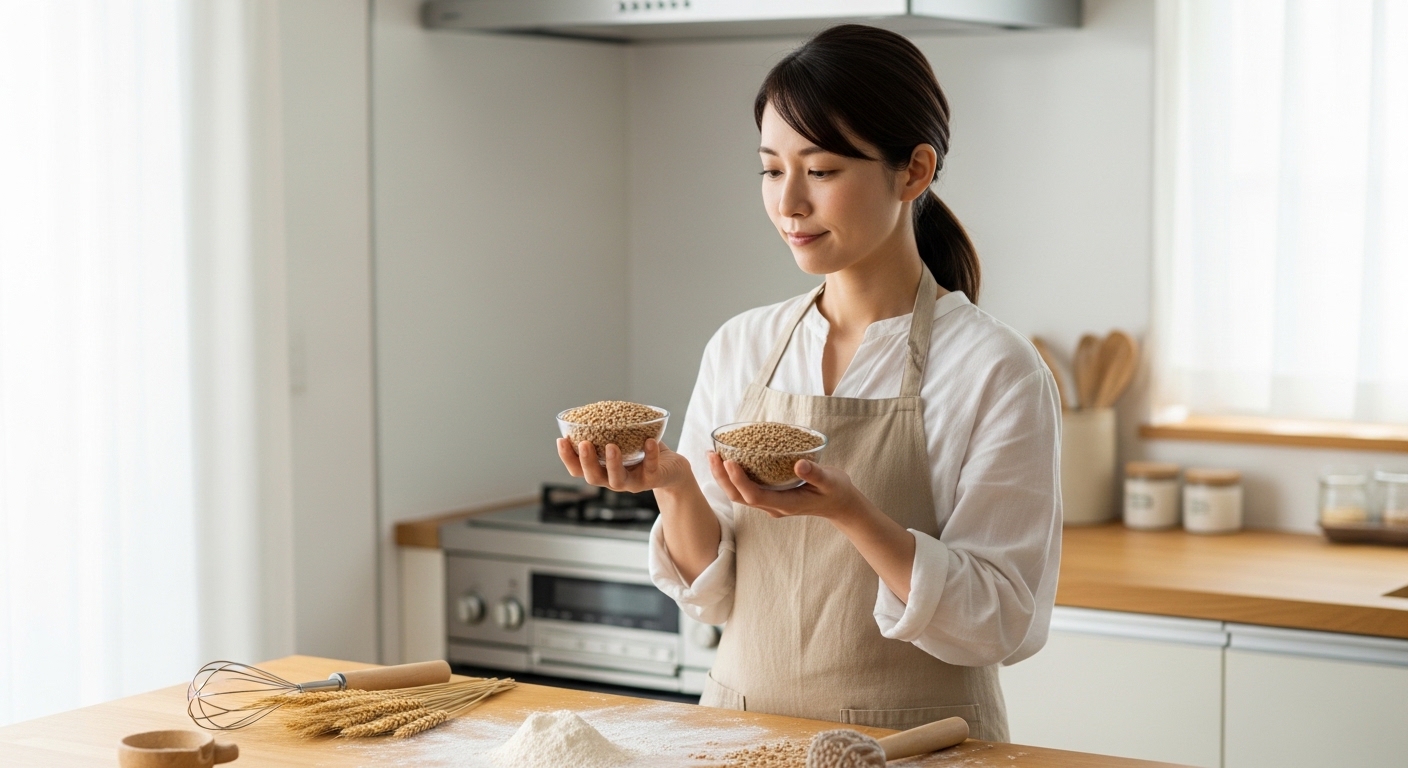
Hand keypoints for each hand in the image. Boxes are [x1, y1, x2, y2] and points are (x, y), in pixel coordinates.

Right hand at [557, 437, 692, 492]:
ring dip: (613, 464)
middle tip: (584, 444)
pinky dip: (650, 455)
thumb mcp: (623, 440)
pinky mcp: (652, 479)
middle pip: (593, 478)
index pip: (578, 469)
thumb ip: (608, 431)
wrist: (672, 468)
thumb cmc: (642, 451)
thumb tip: (591, 409)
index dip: (568, 458)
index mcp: (602, 470)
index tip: (561, 440)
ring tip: (611, 446)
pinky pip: (650, 469)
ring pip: (617, 480)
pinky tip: (649, 441)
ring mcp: (633, 482)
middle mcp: (613, 479)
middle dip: (587, 462)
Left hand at [707, 453, 867, 523]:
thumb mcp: (831, 481)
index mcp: (786, 504)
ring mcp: (770, 504)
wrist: (840, 505)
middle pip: (739, 496)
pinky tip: (728, 460)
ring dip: (723, 477)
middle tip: (712, 454)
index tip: (729, 461)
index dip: (739, 480)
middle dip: (722, 477)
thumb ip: (816, 474)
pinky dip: (732, 477)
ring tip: (713, 455)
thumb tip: (800, 463)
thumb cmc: (836, 491)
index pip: (755, 495)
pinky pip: (745, 490)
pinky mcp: (770, 497)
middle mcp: (773, 507)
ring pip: (738, 495)